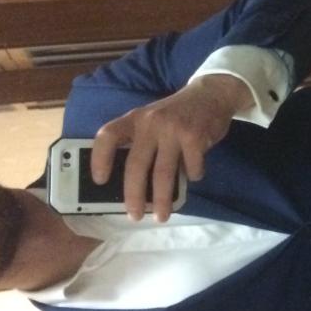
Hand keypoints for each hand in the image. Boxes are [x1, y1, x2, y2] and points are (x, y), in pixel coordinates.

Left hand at [91, 74, 252, 220]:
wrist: (211, 94)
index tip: (99, 181)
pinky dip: (192, 176)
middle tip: (134, 215)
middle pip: (135, 165)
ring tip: (161, 216)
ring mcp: (173, 129)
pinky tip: (194, 175)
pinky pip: (190, 168)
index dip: (99, 159)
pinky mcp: (195, 137)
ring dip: (161, 200)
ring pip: (163, 173)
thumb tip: (133, 184)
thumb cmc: (177, 114)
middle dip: (133, 195)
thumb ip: (141, 142)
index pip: (108, 135)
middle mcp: (150, 122)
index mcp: (135, 118)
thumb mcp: (153, 119)